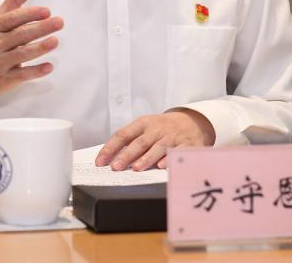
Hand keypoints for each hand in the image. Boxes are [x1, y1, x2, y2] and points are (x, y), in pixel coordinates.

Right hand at [0, 0, 62, 97]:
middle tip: (59, 22)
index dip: (30, 14)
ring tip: (55, 41)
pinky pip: (22, 75)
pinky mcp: (5, 79)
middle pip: (20, 35)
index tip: (47, 11)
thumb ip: (14, 1)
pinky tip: (49, 66)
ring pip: (22, 54)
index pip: (12, 19)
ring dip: (40, 48)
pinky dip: (36, 71)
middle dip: (41, 28)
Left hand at [94, 109, 215, 171]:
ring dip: (147, 158)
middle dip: (127, 155)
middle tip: (116, 167)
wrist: (191, 122)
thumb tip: (110, 158)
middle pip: (140, 142)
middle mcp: (156, 129)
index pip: (123, 134)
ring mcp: (171, 136)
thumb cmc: (161, 129)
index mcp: (143, 123)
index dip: (110, 148)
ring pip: (158, 147)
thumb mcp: (145, 128)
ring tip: (136, 168)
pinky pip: (177, 152)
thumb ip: (130, 141)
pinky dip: (169, 159)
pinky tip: (162, 166)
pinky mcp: (186, 144)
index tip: (100, 161)